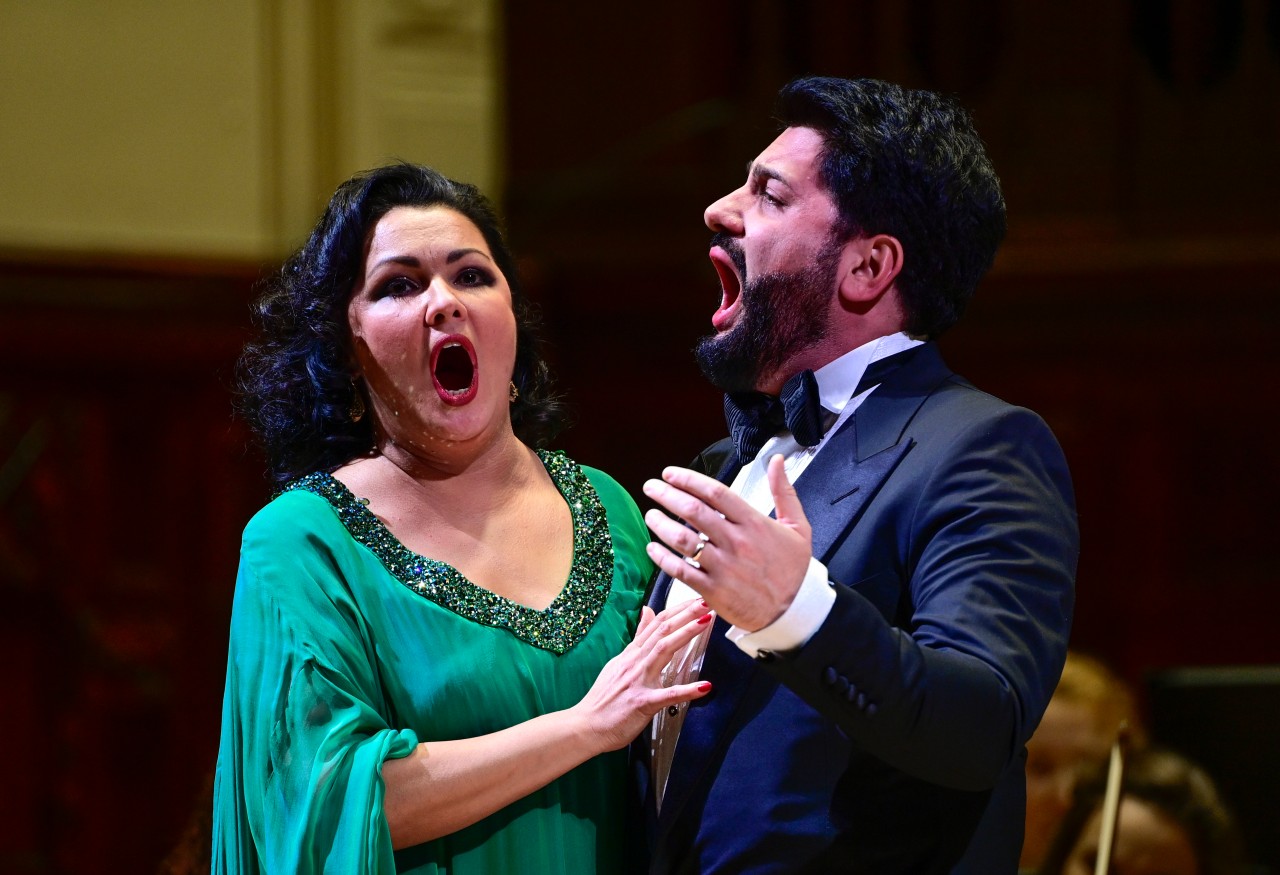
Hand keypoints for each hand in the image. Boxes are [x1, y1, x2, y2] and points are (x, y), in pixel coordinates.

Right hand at [572, 598, 712, 751]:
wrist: (586, 726)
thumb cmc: (604, 699)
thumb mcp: (620, 661)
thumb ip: (638, 639)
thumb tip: (647, 611)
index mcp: (632, 654)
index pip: (657, 624)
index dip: (678, 610)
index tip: (695, 600)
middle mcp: (635, 662)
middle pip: (663, 631)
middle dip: (686, 614)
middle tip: (705, 602)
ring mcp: (638, 681)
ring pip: (664, 650)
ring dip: (686, 634)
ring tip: (705, 622)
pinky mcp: (642, 703)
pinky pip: (668, 695)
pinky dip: (687, 691)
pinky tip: (704, 686)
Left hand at [642, 455, 811, 630]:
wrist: (794, 611)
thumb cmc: (793, 569)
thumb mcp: (798, 527)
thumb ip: (784, 491)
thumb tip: (776, 461)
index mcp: (754, 523)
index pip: (715, 493)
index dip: (688, 479)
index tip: (670, 473)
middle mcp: (737, 542)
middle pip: (694, 511)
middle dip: (667, 495)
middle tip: (651, 487)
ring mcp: (724, 567)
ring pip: (683, 540)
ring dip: (661, 525)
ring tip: (651, 515)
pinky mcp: (714, 590)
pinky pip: (681, 571)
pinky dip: (663, 559)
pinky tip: (652, 548)